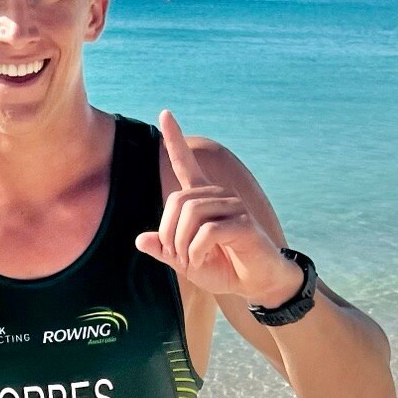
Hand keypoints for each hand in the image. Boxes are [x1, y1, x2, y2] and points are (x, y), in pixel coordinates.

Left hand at [136, 111, 302, 305]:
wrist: (256, 283)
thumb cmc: (223, 269)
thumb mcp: (186, 262)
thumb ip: (165, 250)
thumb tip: (140, 239)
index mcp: (203, 200)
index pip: (186, 164)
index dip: (174, 140)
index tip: (165, 113)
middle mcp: (219, 196)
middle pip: (177, 200)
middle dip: (168, 233)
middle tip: (176, 256)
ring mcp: (234, 207)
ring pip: (191, 215)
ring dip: (182, 245)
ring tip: (191, 261)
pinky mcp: (244, 224)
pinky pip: (208, 232)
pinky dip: (196, 251)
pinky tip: (202, 261)